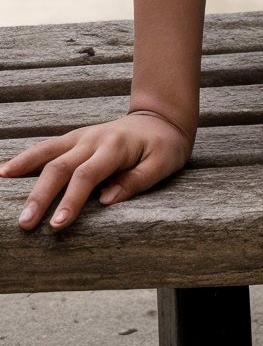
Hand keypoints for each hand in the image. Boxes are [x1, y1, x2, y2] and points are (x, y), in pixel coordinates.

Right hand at [0, 110, 192, 230]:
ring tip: (2, 186)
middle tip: (25, 224)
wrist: (161, 119)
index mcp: (116, 147)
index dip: (71, 201)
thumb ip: (137, 180)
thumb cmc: (164, 146)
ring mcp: (82, 137)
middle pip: (61, 167)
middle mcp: (94, 139)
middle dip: (41, 196)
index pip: (88, 176)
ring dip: (24, 171)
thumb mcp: (163, 164)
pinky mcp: (75, 138)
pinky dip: (27, 158)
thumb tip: (107, 200)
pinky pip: (48, 147)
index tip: (56, 225)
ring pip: (48, 153)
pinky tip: (6, 170)